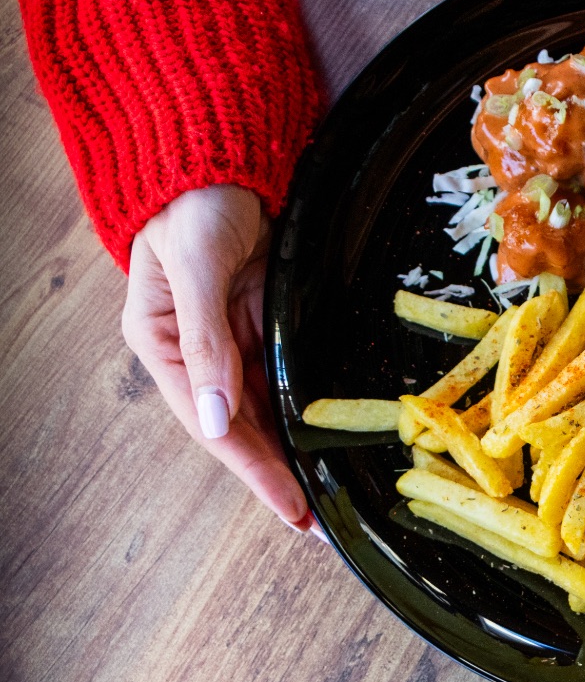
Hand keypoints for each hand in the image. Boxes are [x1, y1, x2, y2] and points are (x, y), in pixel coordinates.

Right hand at [122, 185, 317, 531]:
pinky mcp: (262, 321)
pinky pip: (285, 377)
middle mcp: (196, 353)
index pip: (214, 426)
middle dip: (277, 476)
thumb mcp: (195, 268)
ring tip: (324, 496)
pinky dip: (303, 411)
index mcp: (162, 345)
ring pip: (267, 410)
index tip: (290, 511)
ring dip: (292, 451)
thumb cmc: (192, 203)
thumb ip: (206, 339)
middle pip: (242, 428)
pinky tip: (323, 438)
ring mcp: (232, 338)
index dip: (253, 472)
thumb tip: (217, 417)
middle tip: (318, 524)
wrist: (219, 156)